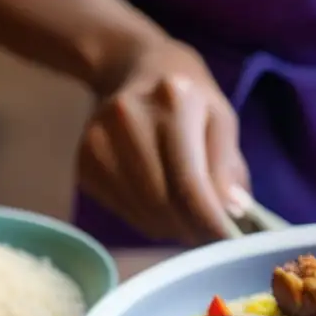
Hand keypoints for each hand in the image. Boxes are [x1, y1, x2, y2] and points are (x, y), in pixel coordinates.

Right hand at [77, 38, 247, 243]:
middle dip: (194, 231)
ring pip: (144, 213)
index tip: (230, 246)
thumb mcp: (221, 121)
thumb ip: (229, 169)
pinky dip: (150, 220)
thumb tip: (232, 215)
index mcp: (172, 102)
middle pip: (164, 203)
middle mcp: (128, 118)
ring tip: (191, 219)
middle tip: (213, 238)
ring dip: (174, 228)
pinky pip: (125, 211)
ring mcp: (99, 141)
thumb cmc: (191, 100)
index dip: (210, 224)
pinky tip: (163, 204)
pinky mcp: (84, 162)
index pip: (190, 184)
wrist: (137, 69)